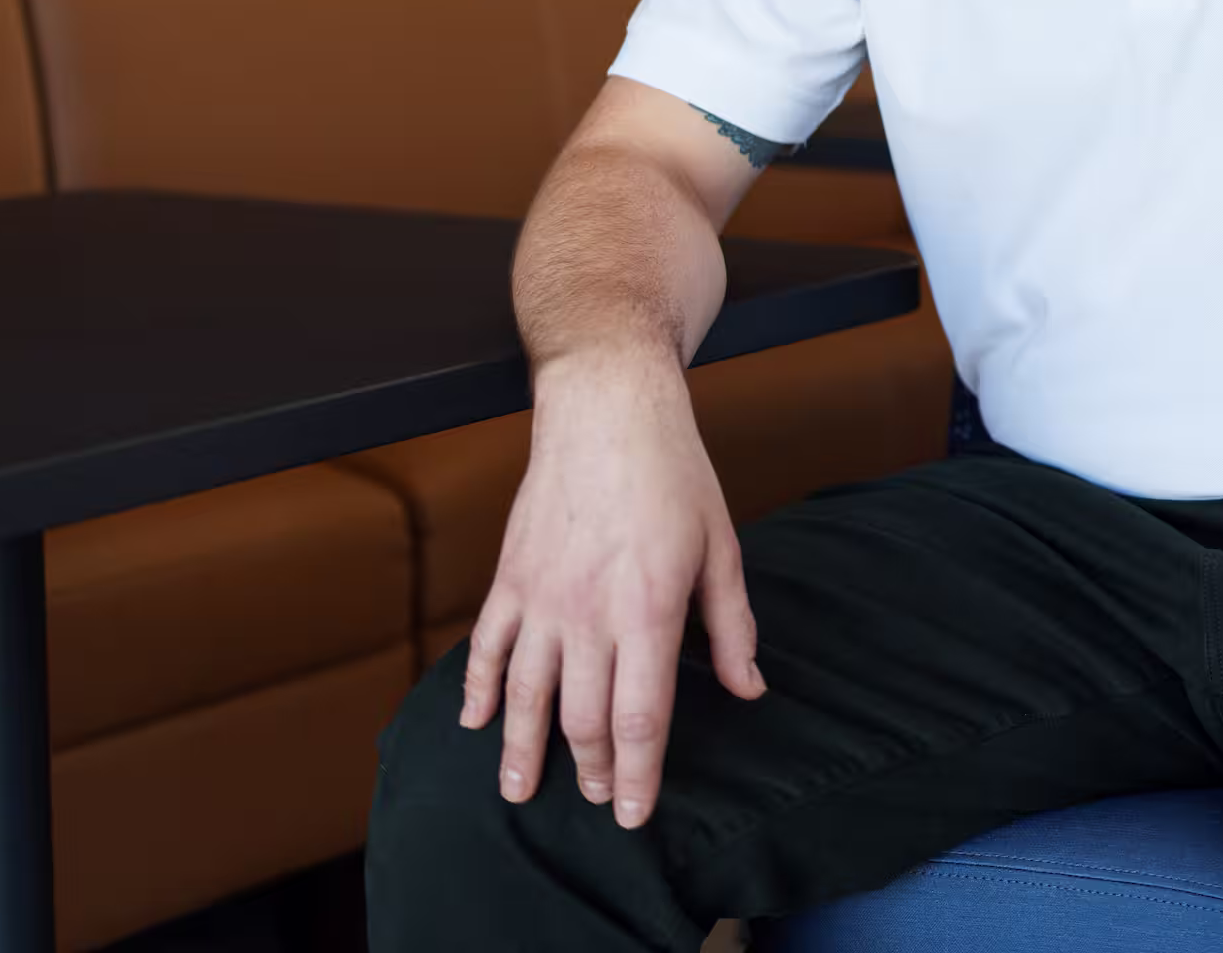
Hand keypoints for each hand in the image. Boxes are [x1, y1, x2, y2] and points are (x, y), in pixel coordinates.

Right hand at [457, 355, 764, 828]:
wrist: (608, 407)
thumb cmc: (675, 474)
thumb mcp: (722, 547)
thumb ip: (733, 626)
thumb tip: (750, 688)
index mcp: (650, 609)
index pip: (640, 716)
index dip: (636, 774)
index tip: (633, 814)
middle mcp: (589, 613)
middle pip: (582, 717)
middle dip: (589, 769)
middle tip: (594, 801)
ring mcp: (541, 597)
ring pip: (523, 695)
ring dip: (522, 749)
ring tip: (521, 793)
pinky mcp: (510, 578)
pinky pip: (484, 647)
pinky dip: (474, 689)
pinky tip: (472, 723)